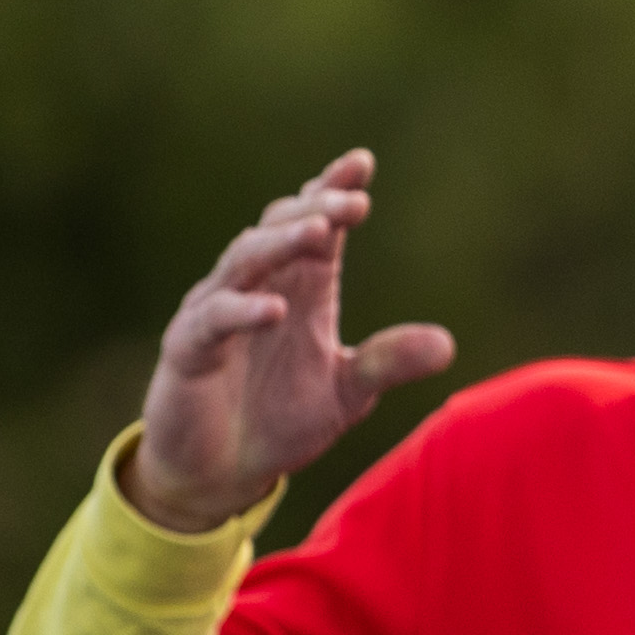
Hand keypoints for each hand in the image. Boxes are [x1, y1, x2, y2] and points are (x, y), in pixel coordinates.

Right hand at [127, 152, 454, 533]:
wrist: (222, 471)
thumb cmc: (281, 419)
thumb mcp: (348, 392)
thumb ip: (390, 363)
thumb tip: (446, 343)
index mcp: (300, 290)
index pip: (317, 229)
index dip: (333, 194)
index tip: (362, 162)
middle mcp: (257, 288)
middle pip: (281, 230)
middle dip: (315, 211)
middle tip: (352, 200)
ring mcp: (216, 314)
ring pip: (244, 261)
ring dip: (281, 245)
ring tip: (319, 234)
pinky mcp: (188, 350)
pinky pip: (212, 322)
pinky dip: (242, 312)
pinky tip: (276, 308)